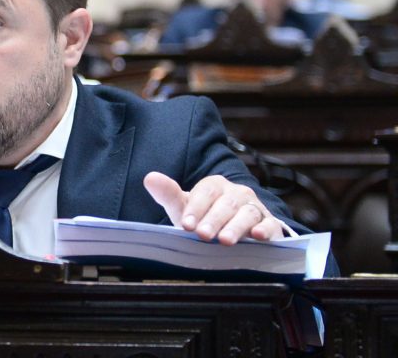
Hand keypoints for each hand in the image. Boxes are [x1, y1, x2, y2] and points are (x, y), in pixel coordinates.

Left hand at [143, 172, 283, 244]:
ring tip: (225, 241)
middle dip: (214, 220)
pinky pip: (269, 225)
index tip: (186, 224)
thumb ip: (168, 194)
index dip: (196, 207)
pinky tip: (257, 236)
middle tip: (203, 235)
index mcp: (215, 186)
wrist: (233, 234)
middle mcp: (237, 194)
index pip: (206, 192)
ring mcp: (254, 208)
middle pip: (226, 204)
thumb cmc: (204, 218)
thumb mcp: (185, 208)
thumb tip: (149, 177)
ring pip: (247, 214)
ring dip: (236, 227)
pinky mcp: (269, 225)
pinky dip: (265, 230)